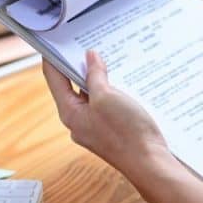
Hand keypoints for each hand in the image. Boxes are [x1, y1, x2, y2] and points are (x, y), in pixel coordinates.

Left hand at [42, 51, 184, 199]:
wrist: (149, 163)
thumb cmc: (126, 133)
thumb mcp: (107, 96)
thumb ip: (95, 76)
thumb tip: (90, 57)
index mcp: (70, 113)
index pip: (54, 79)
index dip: (53, 57)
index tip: (55, 39)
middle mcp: (79, 121)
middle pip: (72, 86)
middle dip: (79, 65)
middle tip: (86, 42)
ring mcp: (95, 126)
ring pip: (91, 95)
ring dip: (98, 78)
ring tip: (107, 58)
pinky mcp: (112, 129)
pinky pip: (106, 104)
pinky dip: (111, 90)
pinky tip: (123, 81)